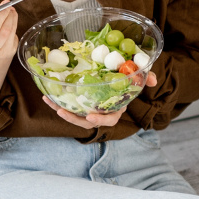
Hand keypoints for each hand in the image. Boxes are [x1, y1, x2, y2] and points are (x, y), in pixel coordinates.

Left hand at [43, 72, 158, 129]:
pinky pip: (67, 106)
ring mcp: (89, 108)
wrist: (118, 76)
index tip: (90, 117)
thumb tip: (151, 79)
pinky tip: (46, 96)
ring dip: (62, 110)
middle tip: (63, 111)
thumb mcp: (137, 76)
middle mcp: (101, 111)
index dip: (101, 120)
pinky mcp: (78, 103)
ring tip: (51, 103)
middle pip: (87, 122)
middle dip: (74, 119)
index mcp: (116, 108)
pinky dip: (56, 102)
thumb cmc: (127, 79)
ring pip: (75, 115)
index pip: (110, 119)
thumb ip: (145, 77)